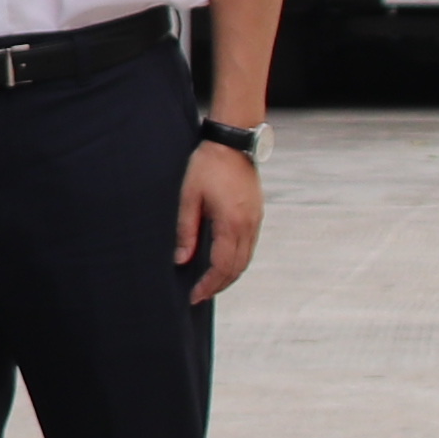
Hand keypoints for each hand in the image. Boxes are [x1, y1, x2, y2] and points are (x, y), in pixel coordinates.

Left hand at [176, 138, 264, 302]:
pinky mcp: (256, 213)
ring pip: (246, 258)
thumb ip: (186, 230)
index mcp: (231, 223)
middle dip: (219, 285)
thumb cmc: (207, 165)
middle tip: (201, 294)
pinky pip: (249, 245)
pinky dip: (237, 259)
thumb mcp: (188, 197)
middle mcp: (248, 225)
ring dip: (229, 274)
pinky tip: (223, 260)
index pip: (222, 266)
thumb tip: (181, 259)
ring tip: (210, 282)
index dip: (209, 285)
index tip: (195, 296)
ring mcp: (255, 219)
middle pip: (237, 268)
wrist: (233, 141)